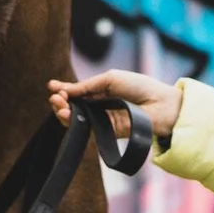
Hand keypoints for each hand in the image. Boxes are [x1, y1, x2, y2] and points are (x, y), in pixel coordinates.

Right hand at [47, 70, 181, 141]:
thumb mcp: (110, 79)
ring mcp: (104, 119)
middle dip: (61, 102)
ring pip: (78, 119)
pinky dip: (76, 123)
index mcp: (101, 90)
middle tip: (54, 98)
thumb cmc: (139, 87)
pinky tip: (68, 115)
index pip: (77, 92)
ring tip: (59, 106)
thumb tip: (65, 90)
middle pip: (74, 106)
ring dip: (64, 112)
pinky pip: (89, 129)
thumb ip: (87, 86)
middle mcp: (100, 106)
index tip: (52, 86)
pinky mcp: (108, 133)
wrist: (161, 105)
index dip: (64, 90)